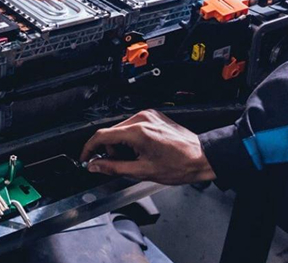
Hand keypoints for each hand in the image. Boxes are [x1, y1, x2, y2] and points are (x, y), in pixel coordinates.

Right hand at [80, 109, 215, 184]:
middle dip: (110, 150)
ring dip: (121, 145)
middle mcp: (141, 118)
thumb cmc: (179, 164)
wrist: (202, 157)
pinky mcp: (153, 116)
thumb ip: (113, 168)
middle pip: (111, 133)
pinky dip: (131, 139)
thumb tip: (95, 166)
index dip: (89, 148)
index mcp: (136, 131)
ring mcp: (147, 115)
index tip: (85, 158)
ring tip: (137, 158)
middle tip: (122, 164)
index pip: (102, 136)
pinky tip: (142, 149)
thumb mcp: (142, 171)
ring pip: (121, 129)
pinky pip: (132, 126)